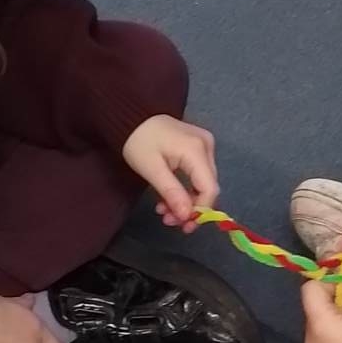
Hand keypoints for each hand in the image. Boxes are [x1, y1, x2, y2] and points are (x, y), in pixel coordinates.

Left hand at [122, 115, 218, 232]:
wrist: (132, 117)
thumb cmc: (138, 141)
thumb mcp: (152, 170)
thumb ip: (172, 193)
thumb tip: (187, 216)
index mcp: (196, 150)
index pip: (209, 188)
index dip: (200, 211)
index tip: (183, 225)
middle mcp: (206, 146)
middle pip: (207, 187)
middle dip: (189, 208)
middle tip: (168, 220)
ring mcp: (204, 145)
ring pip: (202, 183)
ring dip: (185, 201)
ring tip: (164, 210)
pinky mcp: (199, 147)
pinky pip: (197, 174)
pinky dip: (185, 189)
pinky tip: (169, 197)